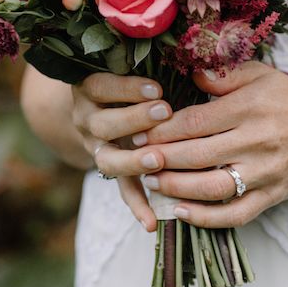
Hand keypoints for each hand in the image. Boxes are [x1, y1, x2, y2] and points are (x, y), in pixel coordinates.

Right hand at [72, 73, 173, 231]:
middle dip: (134, 120)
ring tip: (157, 160)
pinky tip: (152, 222)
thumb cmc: (134, 77)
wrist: (103, 101)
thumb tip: (200, 67)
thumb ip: (160, 64)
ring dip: (133, 161)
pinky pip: (122, 190)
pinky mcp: (112, 170)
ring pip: (108, 160)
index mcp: (91, 89)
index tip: (157, 89)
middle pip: (103, 124)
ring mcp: (97, 147)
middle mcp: (87, 119)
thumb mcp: (138, 65)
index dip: (127, 89)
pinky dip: (137, 206)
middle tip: (163, 113)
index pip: (102, 87)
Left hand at [116, 62, 287, 228]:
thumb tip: (189, 75)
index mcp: (249, 108)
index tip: (139, 132)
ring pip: (214, 188)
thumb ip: (222, 76)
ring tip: (152, 183)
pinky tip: (180, 212)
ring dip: (177, 188)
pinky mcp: (272, 196)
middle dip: (162, 159)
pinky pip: (237, 214)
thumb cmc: (287, 99)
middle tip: (136, 159)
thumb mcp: (258, 75)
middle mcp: (257, 142)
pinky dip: (207, 218)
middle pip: (199, 155)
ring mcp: (265, 173)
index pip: (196, 122)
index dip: (163, 130)